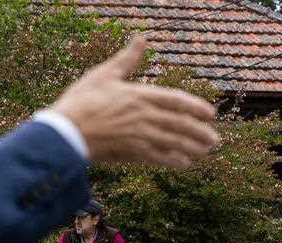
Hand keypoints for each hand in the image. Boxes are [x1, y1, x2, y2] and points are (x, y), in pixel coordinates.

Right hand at [51, 38, 218, 167]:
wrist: (66, 130)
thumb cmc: (82, 100)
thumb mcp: (104, 74)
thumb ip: (127, 59)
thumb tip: (141, 38)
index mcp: (139, 95)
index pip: (176, 101)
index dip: (196, 107)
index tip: (211, 114)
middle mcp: (144, 116)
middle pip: (180, 125)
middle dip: (200, 132)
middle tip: (215, 140)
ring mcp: (139, 135)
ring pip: (173, 142)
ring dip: (192, 147)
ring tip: (206, 151)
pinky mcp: (131, 152)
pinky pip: (158, 157)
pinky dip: (172, 160)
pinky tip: (184, 164)